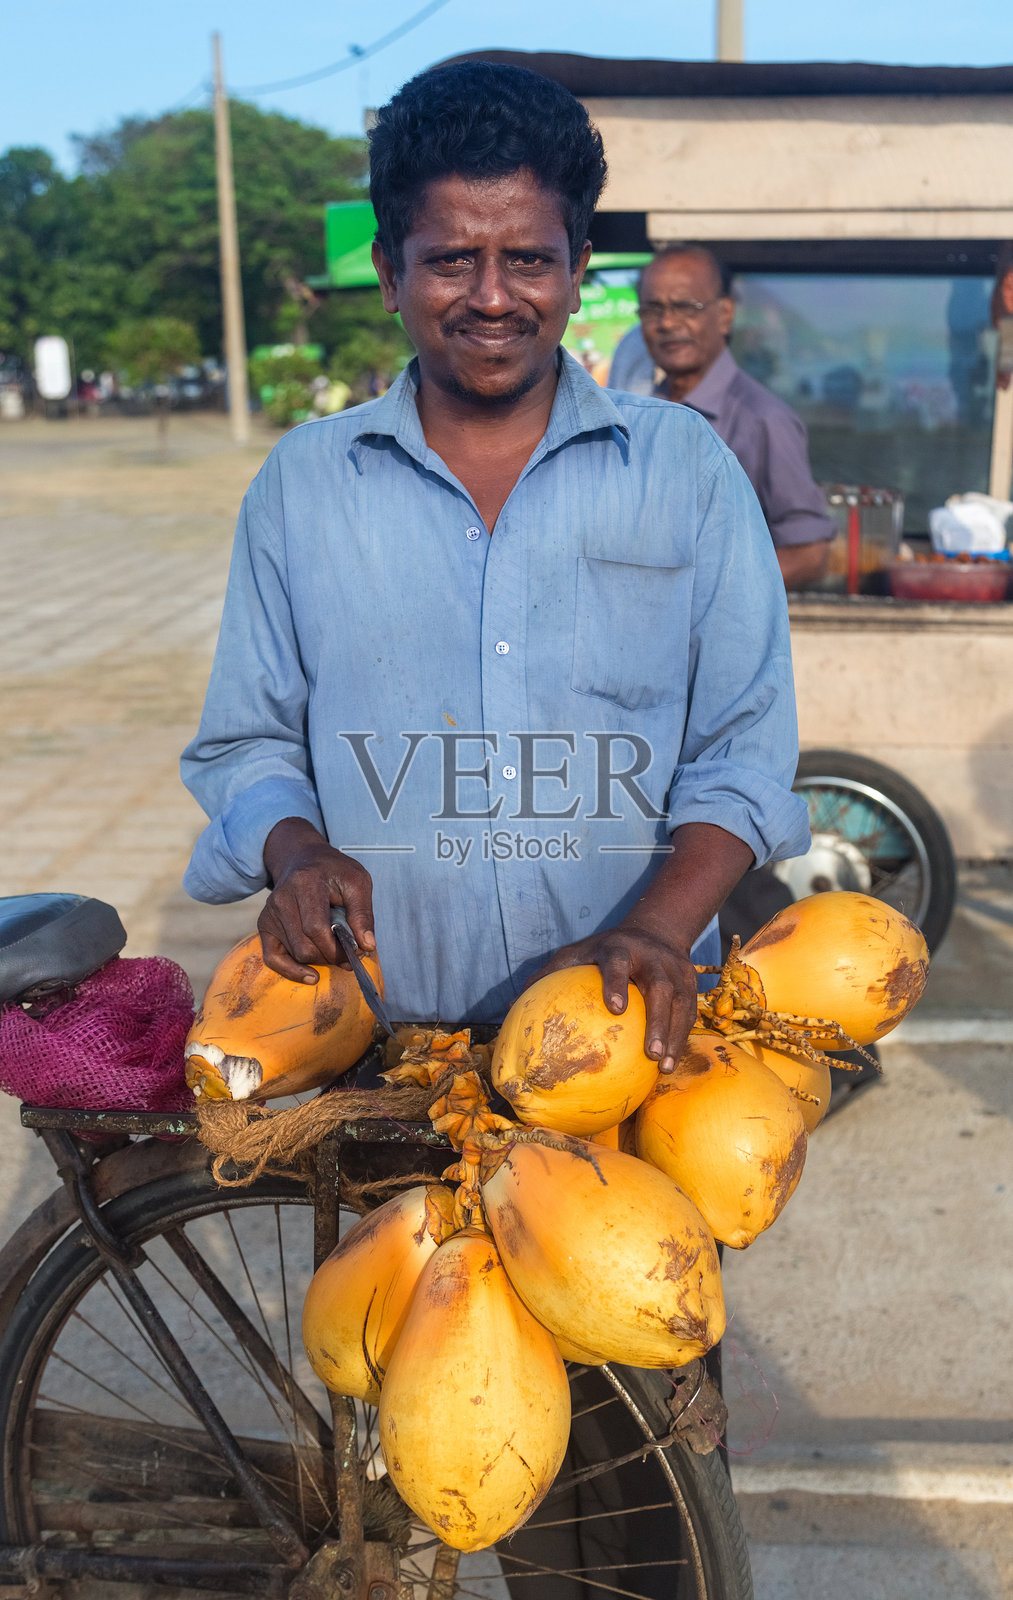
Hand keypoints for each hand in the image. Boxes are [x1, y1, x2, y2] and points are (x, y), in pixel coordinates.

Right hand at [259, 818, 374, 983]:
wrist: (303, 858)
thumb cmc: (333, 871)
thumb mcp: (357, 882)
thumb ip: (363, 913)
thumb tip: (367, 947)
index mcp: (305, 883)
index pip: (316, 928)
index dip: (337, 948)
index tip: (356, 953)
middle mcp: (281, 898)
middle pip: (304, 946)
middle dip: (331, 957)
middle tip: (348, 955)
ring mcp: (270, 912)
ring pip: (295, 953)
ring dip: (319, 960)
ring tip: (334, 950)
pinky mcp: (264, 924)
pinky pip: (272, 958)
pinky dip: (292, 971)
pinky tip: (311, 975)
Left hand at [530, 917, 697, 1073]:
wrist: (656, 931)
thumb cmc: (604, 950)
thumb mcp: (577, 953)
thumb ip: (549, 975)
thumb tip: (512, 1004)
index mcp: (619, 947)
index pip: (617, 962)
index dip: (617, 982)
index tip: (616, 1009)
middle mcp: (651, 956)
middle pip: (659, 986)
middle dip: (657, 1019)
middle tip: (649, 1053)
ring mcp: (675, 968)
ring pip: (680, 1002)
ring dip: (673, 1035)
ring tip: (663, 1068)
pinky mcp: (690, 981)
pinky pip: (689, 1012)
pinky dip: (681, 1036)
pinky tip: (669, 1064)